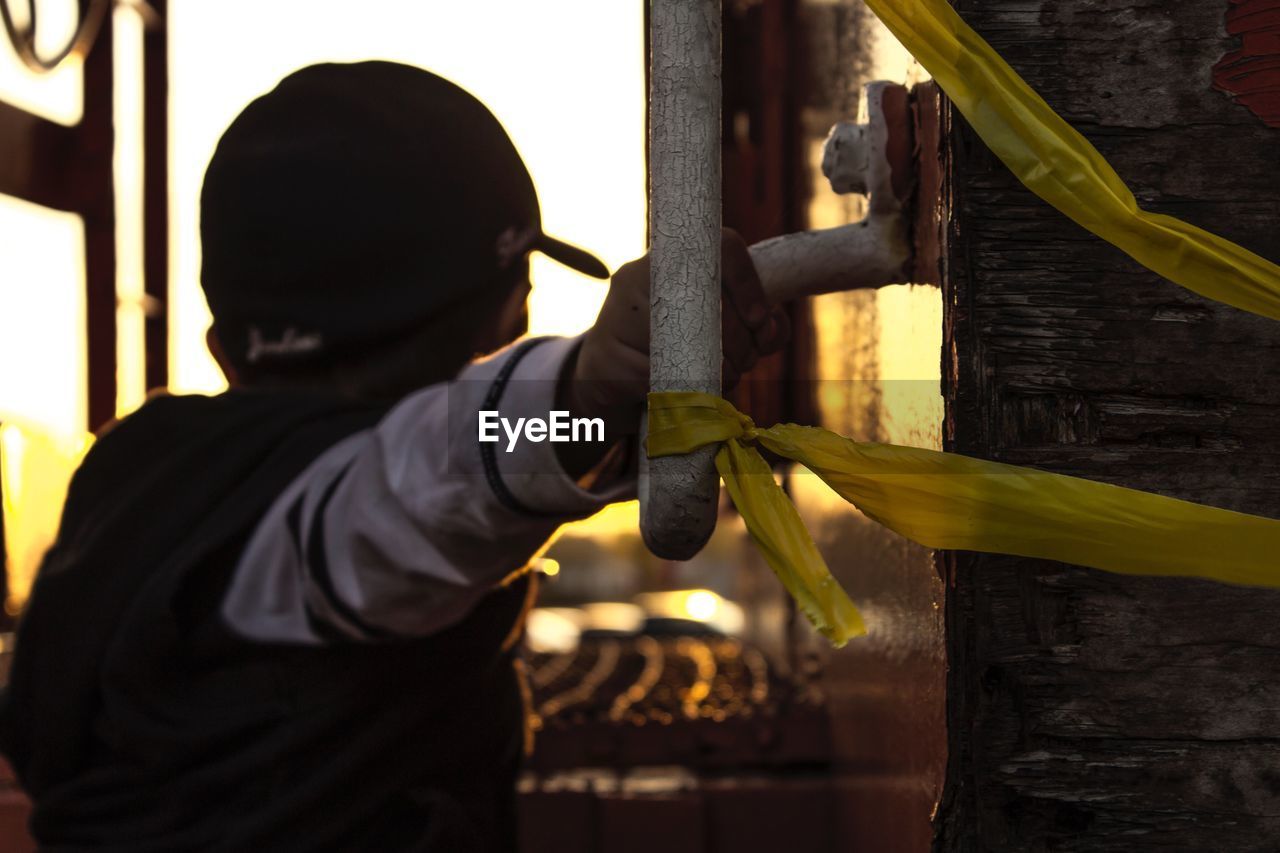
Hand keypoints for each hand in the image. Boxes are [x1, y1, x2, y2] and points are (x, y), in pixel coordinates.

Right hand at [562, 229, 790, 431]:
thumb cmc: (673, 346)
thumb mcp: (717, 329)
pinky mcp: (605, 351)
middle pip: (704, 296)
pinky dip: (680, 386)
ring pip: (679, 338)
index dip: (749, 283)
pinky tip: (691, 390)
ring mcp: (616, 310)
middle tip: (747, 363)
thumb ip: (757, 326)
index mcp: (672, 258)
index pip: (720, 246)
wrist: (605, 374)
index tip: (760, 321)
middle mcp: (640, 274)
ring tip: (726, 379)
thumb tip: (773, 329)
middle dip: (739, 339)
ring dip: (715, 368)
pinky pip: (654, 372)